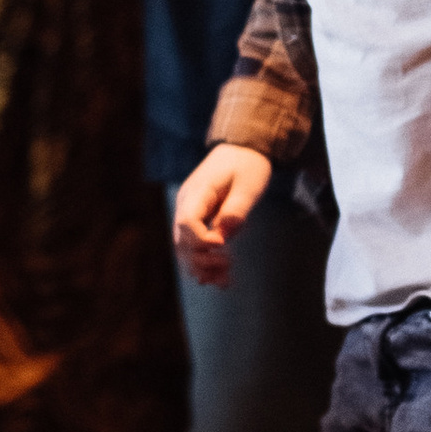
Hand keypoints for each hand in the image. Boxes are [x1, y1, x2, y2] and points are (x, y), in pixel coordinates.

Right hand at [173, 144, 273, 285]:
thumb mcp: (248, 185)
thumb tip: (223, 236)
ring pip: (186, 249)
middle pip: (182, 241)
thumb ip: (236, 210)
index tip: (223, 246)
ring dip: (202, 267)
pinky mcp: (199, 220)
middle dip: (202, 259)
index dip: (202, 240)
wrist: (243, 149)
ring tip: (224, 281)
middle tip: (228, 265)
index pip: (187, 223)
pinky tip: (220, 279)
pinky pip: (196, 246)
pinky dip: (206, 263)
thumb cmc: (247, 164)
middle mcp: (187, 205)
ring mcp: (191, 213)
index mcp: (197, 193)